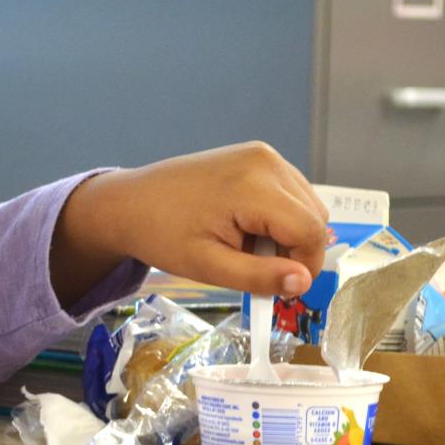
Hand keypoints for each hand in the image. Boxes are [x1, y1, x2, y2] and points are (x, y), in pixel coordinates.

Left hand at [51, 143, 330, 300]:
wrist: (130, 203)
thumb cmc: (162, 235)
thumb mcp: (209, 266)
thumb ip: (259, 277)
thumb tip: (303, 283)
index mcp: (255, 186)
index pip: (310, 231)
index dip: (305, 267)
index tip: (281, 290)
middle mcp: (266, 162)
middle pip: (315, 217)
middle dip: (295, 251)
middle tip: (255, 268)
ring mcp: (263, 154)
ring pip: (307, 205)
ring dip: (288, 234)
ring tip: (245, 248)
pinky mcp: (258, 155)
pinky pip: (290, 193)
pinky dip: (279, 217)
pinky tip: (246, 229)